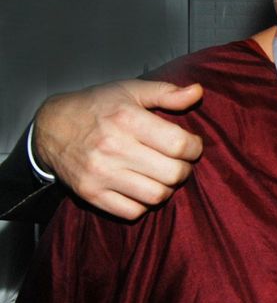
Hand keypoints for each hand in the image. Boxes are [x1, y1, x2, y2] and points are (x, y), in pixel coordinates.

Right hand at [33, 80, 202, 218]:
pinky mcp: (91, 194)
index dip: (194, 147)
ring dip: (167, 188)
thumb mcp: (131, 90)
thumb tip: (198, 92)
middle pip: (172, 174)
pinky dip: (144, 203)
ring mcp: (100, 174)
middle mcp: (113, 148)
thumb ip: (167, 93)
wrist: (52, 127)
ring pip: (156, 196)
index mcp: (127, 119)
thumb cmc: (97, 106)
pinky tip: (142, 187)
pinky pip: (132, 212)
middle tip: (180, 162)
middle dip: (184, 169)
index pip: (179, 144)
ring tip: (163, 175)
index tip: (191, 145)